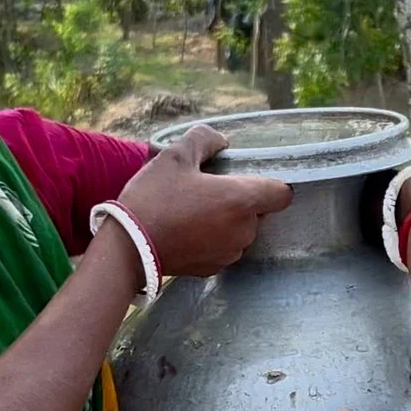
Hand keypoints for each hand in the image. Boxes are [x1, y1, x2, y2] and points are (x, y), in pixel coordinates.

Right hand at [115, 125, 292, 278]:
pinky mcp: (213, 270)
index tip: (247, 178)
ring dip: (226, 221)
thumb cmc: (154, 199)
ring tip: (193, 211)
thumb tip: (221, 140)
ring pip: (240, 231)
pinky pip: (222, 249)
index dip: (270, 183)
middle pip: (259, 212)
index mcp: (242, 200)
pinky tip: (186, 230)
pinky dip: (212, 239)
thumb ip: (204, 140)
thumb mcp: (175, 156)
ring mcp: (229, 254)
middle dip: (240, 201)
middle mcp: (244, 231)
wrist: (128, 249)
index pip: (282, 193)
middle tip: (208, 190)